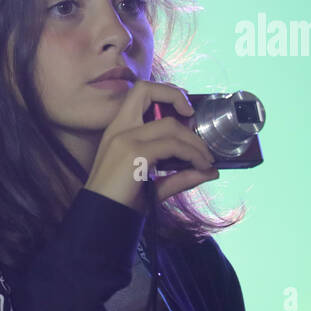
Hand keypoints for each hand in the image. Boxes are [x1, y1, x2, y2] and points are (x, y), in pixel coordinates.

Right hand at [84, 81, 218, 214]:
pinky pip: (174, 146)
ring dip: (195, 142)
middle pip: (149, 91)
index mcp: (117, 130)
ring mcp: (125, 139)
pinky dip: (193, 155)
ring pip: (170, 125)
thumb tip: (210, 172)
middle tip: (198, 127)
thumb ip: (179, 175)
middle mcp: (118, 128)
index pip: (139, 91)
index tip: (185, 110)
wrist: (100, 219)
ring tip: (206, 160)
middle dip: (180, 101)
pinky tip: (201, 167)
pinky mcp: (134, 153)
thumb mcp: (151, 184)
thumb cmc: (119, 202)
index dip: (165, 91)